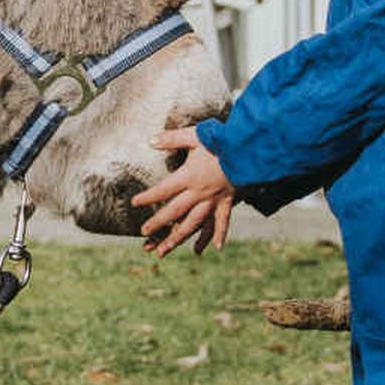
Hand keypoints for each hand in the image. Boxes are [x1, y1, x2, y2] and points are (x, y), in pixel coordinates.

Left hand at [134, 131, 237, 255]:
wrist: (249, 150)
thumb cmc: (222, 141)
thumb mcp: (194, 135)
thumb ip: (172, 138)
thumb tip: (151, 140)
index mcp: (189, 176)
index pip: (163, 190)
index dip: (148, 197)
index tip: (135, 203)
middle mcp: (199, 193)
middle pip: (175, 211)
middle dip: (158, 223)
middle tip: (145, 233)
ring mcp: (214, 200)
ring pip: (194, 224)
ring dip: (179, 238)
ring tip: (166, 250)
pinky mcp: (228, 202)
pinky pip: (223, 222)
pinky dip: (220, 235)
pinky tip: (216, 248)